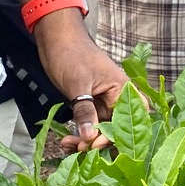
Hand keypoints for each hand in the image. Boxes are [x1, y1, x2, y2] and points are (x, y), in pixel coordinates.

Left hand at [33, 11, 125, 153]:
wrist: (55, 37)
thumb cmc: (70, 53)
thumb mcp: (77, 84)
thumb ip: (85, 111)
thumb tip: (89, 138)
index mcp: (123, 89)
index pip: (129, 121)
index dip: (113, 137)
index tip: (92, 144)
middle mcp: (117, 97)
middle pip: (116, 128)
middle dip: (97, 141)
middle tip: (78, 148)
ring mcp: (103, 100)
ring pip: (101, 128)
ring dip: (86, 140)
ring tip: (68, 145)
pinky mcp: (90, 102)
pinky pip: (90, 123)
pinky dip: (80, 132)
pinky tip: (68, 141)